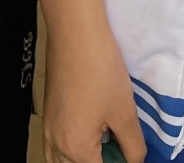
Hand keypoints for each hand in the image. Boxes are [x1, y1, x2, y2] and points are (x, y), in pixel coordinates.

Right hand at [41, 12, 145, 162]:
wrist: (75, 34)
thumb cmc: (101, 72)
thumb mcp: (124, 112)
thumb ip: (132, 145)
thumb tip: (135, 161)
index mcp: (76, 149)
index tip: (130, 155)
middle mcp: (56, 144)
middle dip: (100, 162)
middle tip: (120, 151)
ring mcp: (48, 129)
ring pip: (60, 161)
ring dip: (82, 160)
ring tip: (105, 146)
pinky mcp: (48, 113)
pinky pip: (55, 146)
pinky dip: (70, 150)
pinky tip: (91, 134)